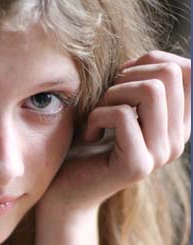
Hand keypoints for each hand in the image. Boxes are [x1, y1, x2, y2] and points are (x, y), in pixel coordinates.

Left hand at [37, 50, 190, 218]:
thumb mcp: (119, 103)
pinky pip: (121, 115)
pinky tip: (90, 134)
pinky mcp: (137, 165)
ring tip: (98, 114)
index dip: (151, 60)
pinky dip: (96, 115)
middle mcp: (177, 140)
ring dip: (113, 93)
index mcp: (179, 124)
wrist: (64, 188)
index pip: (189, 70)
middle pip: (170, 74)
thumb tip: (152, 56)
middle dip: (129, 75)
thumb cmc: (87, 139)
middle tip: (106, 98)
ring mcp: (160, 155)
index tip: (122, 78)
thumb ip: (141, 82)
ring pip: (150, 90)